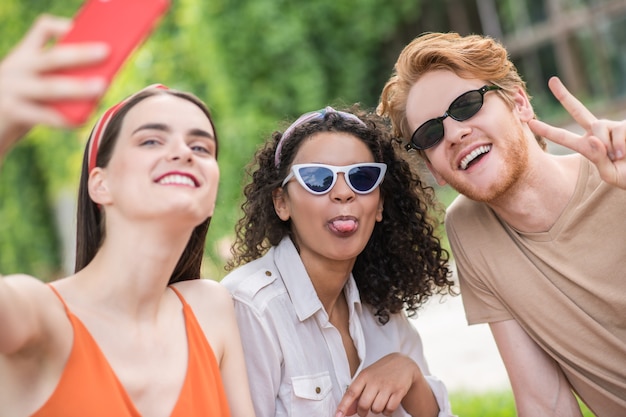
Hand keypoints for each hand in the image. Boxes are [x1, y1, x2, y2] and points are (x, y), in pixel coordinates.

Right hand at [0, 14, 107, 155]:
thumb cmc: (22, 106)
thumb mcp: (34, 85)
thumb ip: (58, 80)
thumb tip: (100, 81)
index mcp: (24, 56)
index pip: (43, 29)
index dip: (63, 26)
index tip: (85, 29)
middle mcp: (17, 68)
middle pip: (53, 57)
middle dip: (81, 54)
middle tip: (105, 52)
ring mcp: (12, 89)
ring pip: (50, 86)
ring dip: (78, 87)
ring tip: (100, 87)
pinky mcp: (11, 111)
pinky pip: (42, 114)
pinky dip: (63, 118)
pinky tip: (79, 121)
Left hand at [335, 353, 420, 416]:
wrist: (403, 363)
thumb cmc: (381, 371)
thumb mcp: (367, 377)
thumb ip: (356, 393)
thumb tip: (346, 411)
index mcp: (364, 376)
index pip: (351, 393)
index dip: (343, 406)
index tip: (338, 415)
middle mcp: (375, 380)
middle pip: (364, 404)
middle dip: (363, 411)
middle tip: (365, 409)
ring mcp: (387, 385)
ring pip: (376, 409)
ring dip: (376, 410)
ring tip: (378, 402)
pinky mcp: (399, 391)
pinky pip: (389, 409)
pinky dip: (387, 411)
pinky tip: (387, 403)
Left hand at [529, 76, 625, 188]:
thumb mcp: (609, 173)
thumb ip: (597, 158)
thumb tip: (592, 138)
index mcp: (587, 146)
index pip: (563, 137)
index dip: (547, 130)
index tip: (530, 122)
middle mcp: (597, 132)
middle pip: (578, 111)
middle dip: (564, 96)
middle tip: (552, 80)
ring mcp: (611, 125)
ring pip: (597, 127)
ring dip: (607, 146)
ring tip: (618, 157)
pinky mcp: (625, 124)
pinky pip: (616, 131)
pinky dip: (619, 145)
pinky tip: (624, 153)